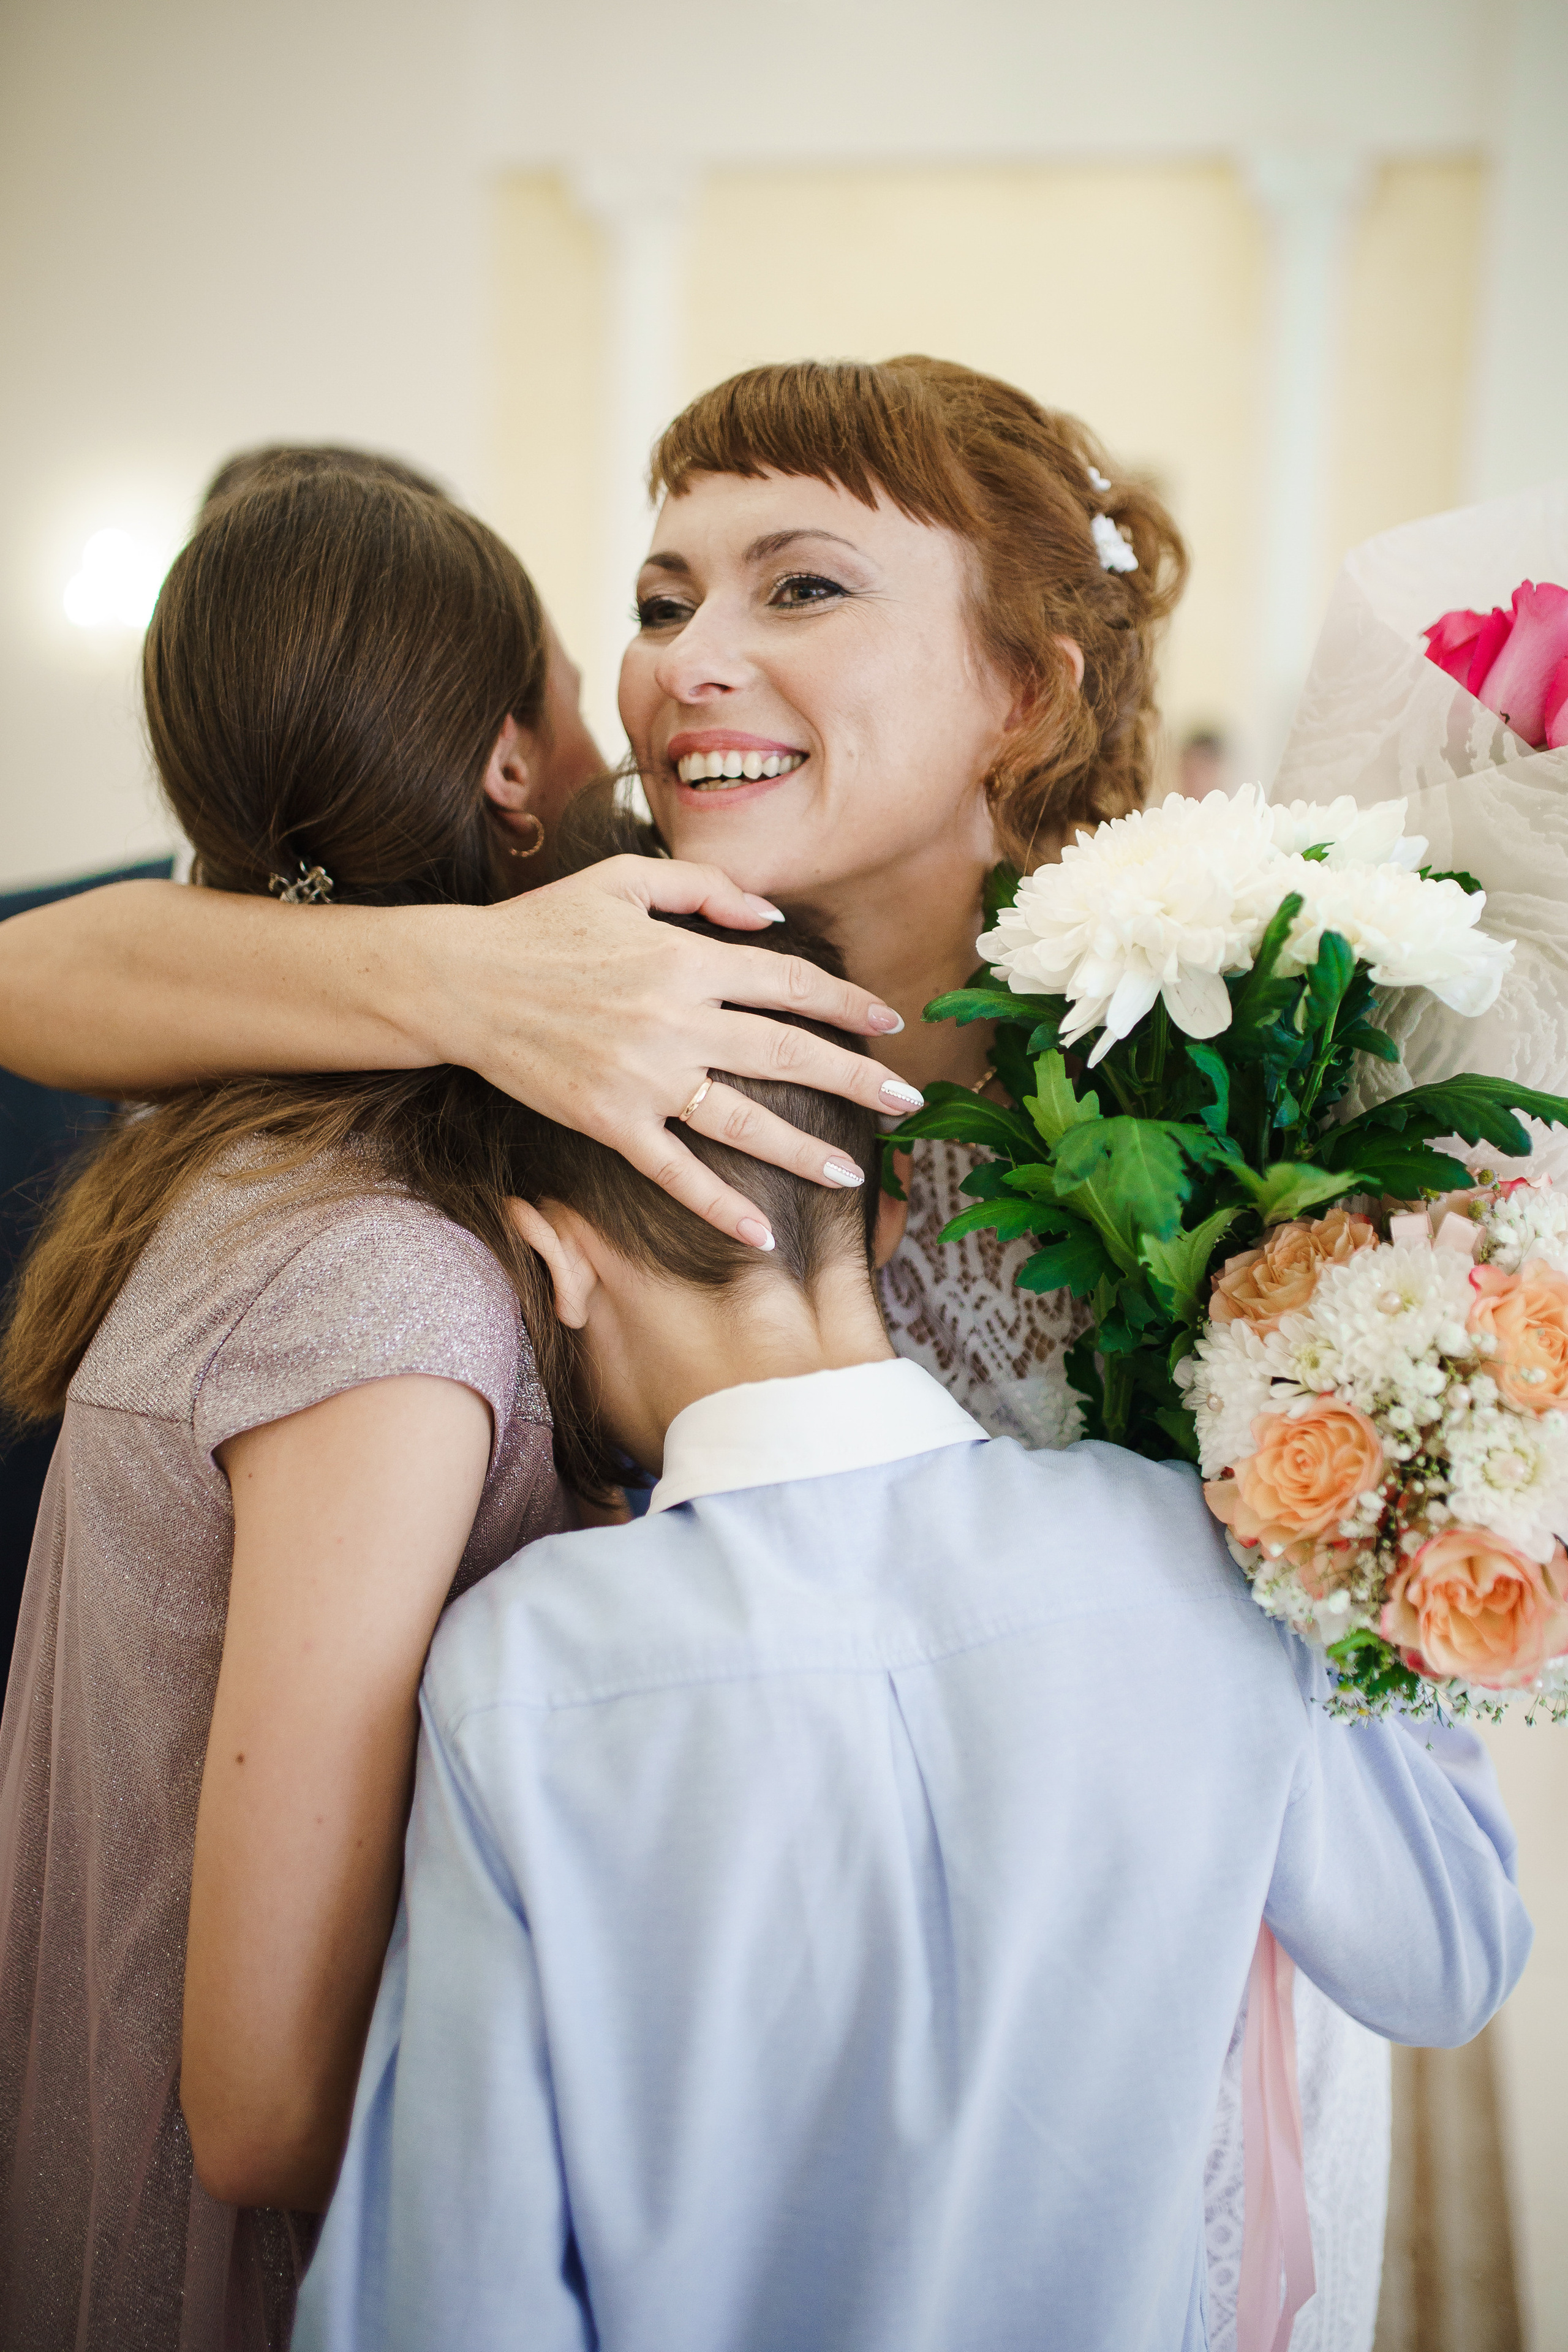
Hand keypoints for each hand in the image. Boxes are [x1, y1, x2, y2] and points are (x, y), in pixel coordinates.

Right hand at [418, 856, 919, 1247]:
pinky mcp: (608, 1121)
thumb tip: (773, 914)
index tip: (890, 1021)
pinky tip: (760, 1232)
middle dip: (855, 1079)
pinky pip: (674, 1171)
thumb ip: (704, 887)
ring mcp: (643, 1076)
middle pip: (786, 1052)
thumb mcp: (624, 880)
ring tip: (847, 1170)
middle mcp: (675, 1019)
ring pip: (742, 1119)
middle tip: (907, 1101)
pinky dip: (718, 1205)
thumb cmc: (541, 926)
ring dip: (801, 1148)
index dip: (846, 1003)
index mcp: (685, 957)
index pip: (788, 983)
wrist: (460, 982)